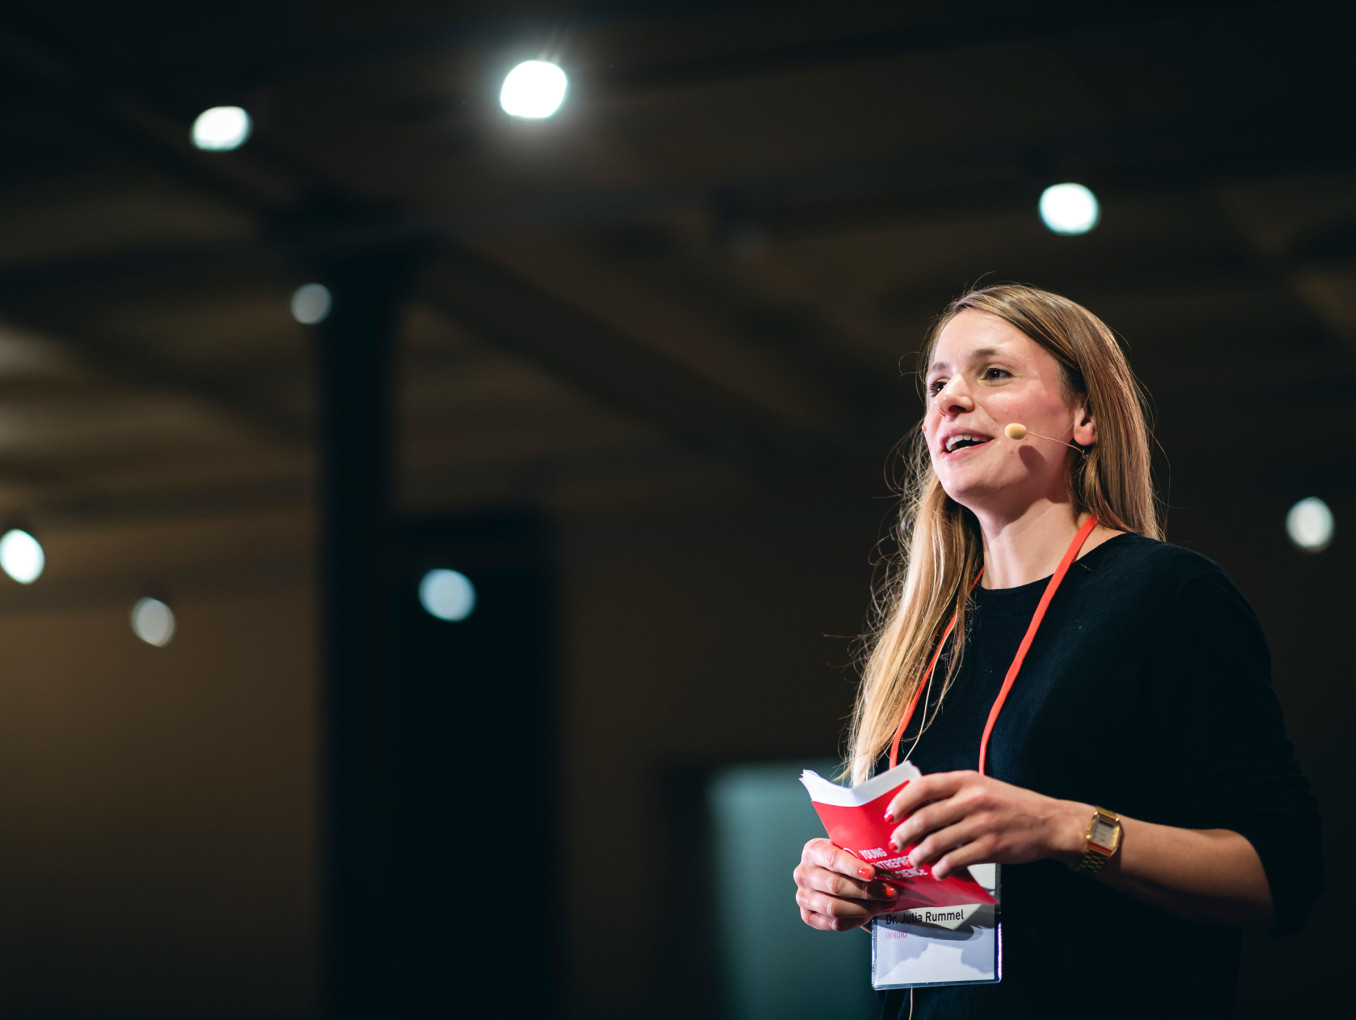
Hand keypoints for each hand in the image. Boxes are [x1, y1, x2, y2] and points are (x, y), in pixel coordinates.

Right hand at [794, 837, 901, 931]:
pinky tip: (869, 915)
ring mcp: (803, 896)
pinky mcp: (808, 916)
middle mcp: (803, 873)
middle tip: (890, 893)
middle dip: (866, 891)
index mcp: (813, 851)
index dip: (853, 867)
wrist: (836, 876)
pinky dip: (855, 921)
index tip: (872, 873)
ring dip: (864, 908)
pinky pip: (834, 923)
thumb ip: (863, 856)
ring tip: (884, 905)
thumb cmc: (848, 862)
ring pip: (834, 907)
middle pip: (835, 886)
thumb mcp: (851, 852)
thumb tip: (891, 865)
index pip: (832, 859)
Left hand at [883, 771, 1085, 879]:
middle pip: (924, 818)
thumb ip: (953, 793)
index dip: (901, 801)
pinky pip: (956, 860)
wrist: (1050, 822)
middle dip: (904, 834)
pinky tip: (938, 871)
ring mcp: (982, 824)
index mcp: (967, 780)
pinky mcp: (991, 847)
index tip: (890, 815)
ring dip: (919, 855)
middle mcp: (972, 799)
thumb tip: (916, 807)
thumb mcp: (982, 787)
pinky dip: (941, 868)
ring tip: (914, 860)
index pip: (923, 786)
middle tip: (896, 843)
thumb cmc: (1011, 805)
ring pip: (936, 842)